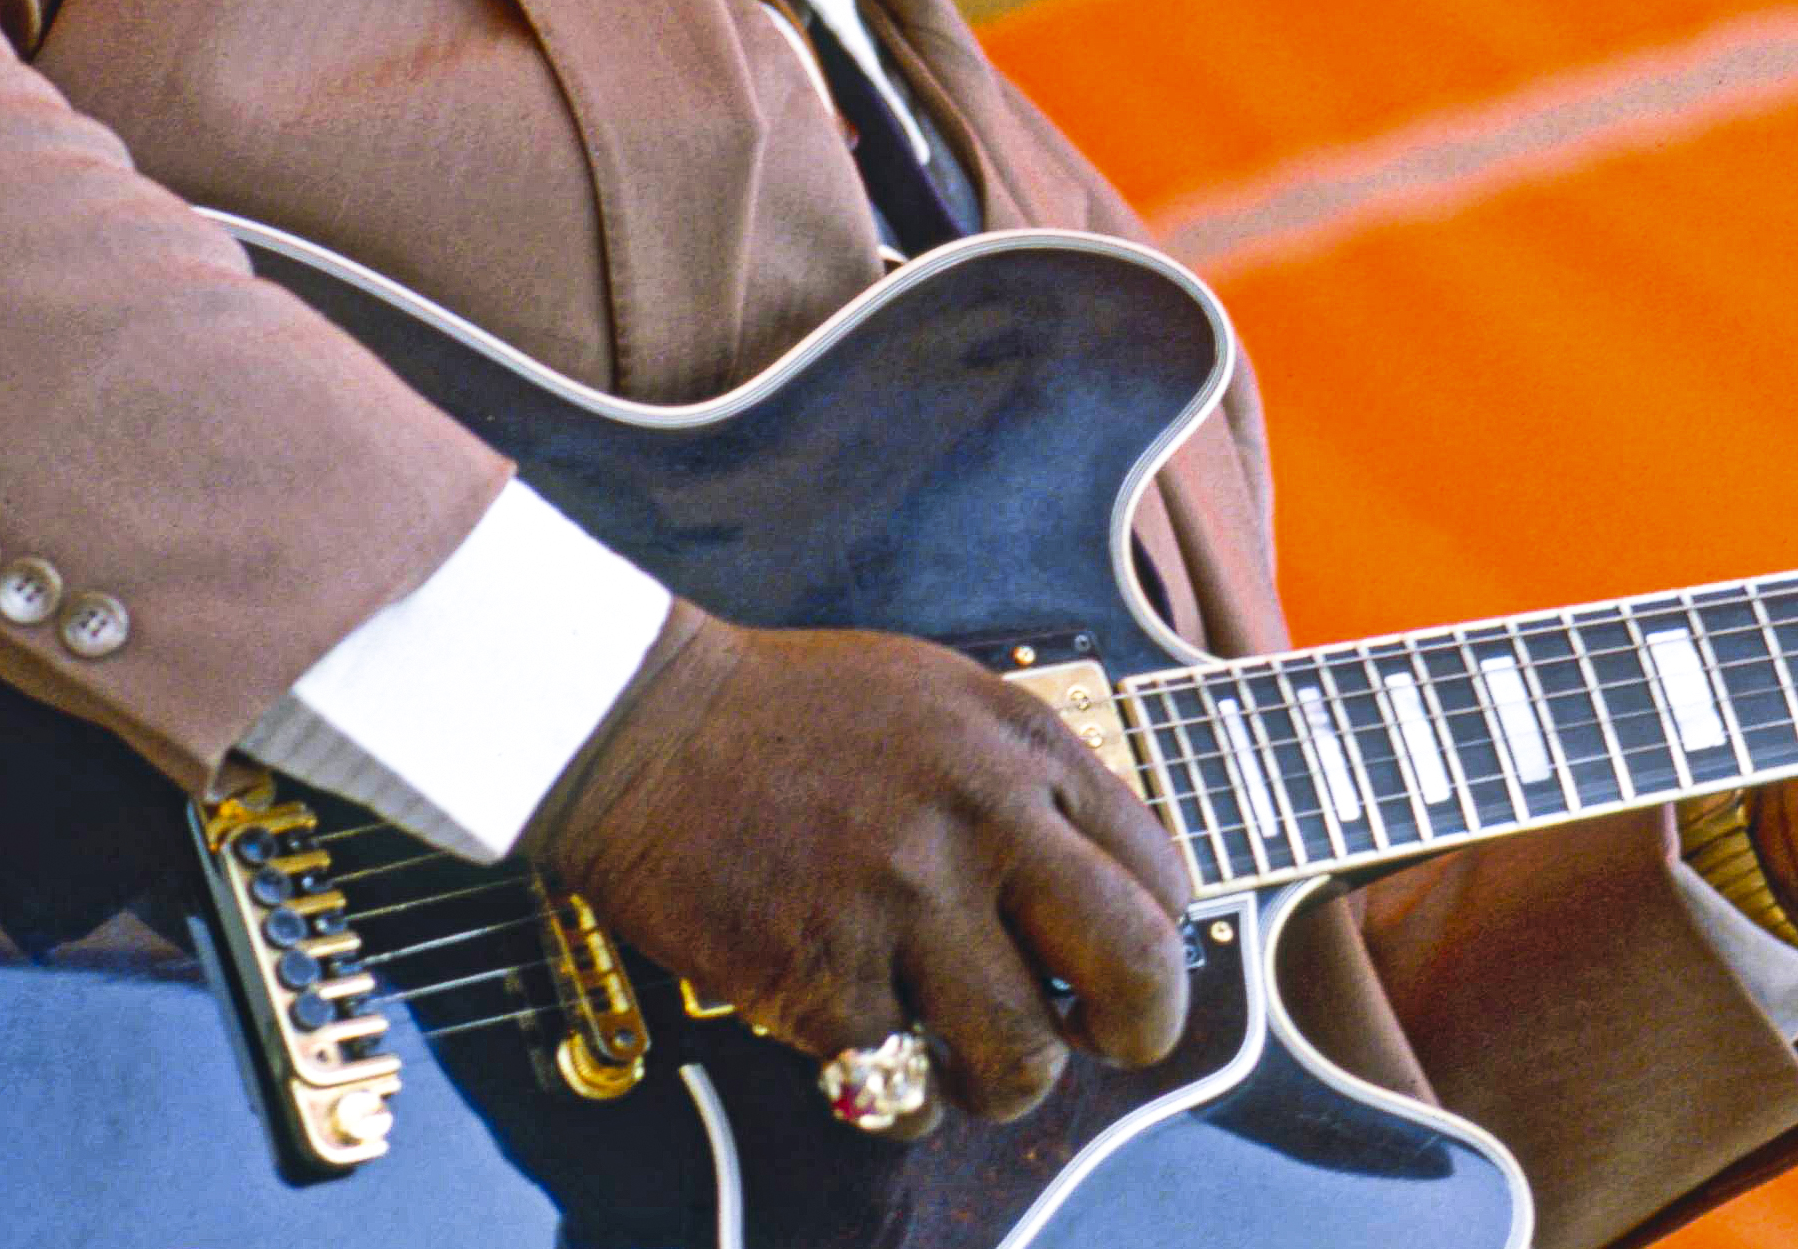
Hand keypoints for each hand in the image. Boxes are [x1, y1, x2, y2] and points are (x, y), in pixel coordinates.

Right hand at [519, 600, 1192, 1131]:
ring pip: (1023, 1060)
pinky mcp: (819, 978)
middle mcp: (980, 823)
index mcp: (1020, 748)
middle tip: (1097, 1039)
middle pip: (1134, 969)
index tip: (1116, 967)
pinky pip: (903, 1093)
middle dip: (1137, 1030)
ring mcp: (902, 904)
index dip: (1155, 941)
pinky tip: (866, 1052)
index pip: (1159, 875)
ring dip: (1000, 1081)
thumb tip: (1106, 888)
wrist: (638, 721)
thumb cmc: (789, 714)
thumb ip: (1030, 781)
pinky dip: (895, 1098)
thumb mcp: (943, 700)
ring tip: (959, 1056)